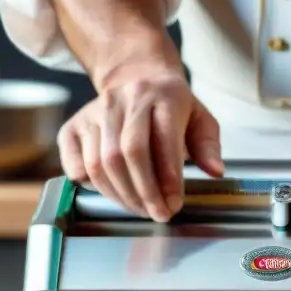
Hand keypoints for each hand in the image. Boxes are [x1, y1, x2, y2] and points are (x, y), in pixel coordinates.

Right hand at [57, 66, 223, 221]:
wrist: (135, 75)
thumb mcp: (199, 118)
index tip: (174, 204)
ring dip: (121, 194)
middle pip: (129, 153)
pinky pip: (75, 161)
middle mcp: (126, 99)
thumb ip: (208, 145)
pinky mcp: (74, 124)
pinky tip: (111, 193)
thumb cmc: (170, 105)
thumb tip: (215, 172)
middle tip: (158, 214)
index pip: (163, 140)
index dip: (167, 178)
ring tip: (140, 209)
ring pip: (101, 161)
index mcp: (163, 95)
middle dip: (144, 192)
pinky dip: (90, 184)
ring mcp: (95, 110)